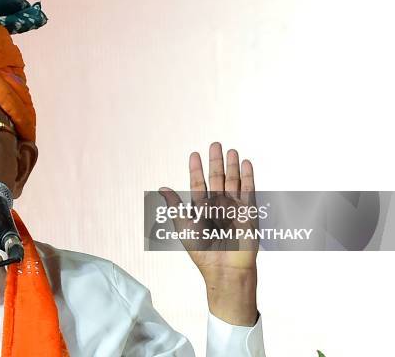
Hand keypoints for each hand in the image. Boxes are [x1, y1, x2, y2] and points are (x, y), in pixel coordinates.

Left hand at [159, 142, 258, 325]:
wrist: (224, 267)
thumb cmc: (202, 251)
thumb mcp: (184, 226)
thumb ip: (175, 206)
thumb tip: (162, 188)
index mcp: (201, 209)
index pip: (198, 184)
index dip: (196, 169)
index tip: (194, 154)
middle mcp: (218, 206)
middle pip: (216, 178)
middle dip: (216, 161)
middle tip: (215, 143)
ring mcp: (233, 208)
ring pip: (233, 181)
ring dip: (232, 165)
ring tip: (231, 150)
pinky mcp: (248, 212)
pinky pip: (248, 190)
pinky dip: (248, 176)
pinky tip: (246, 163)